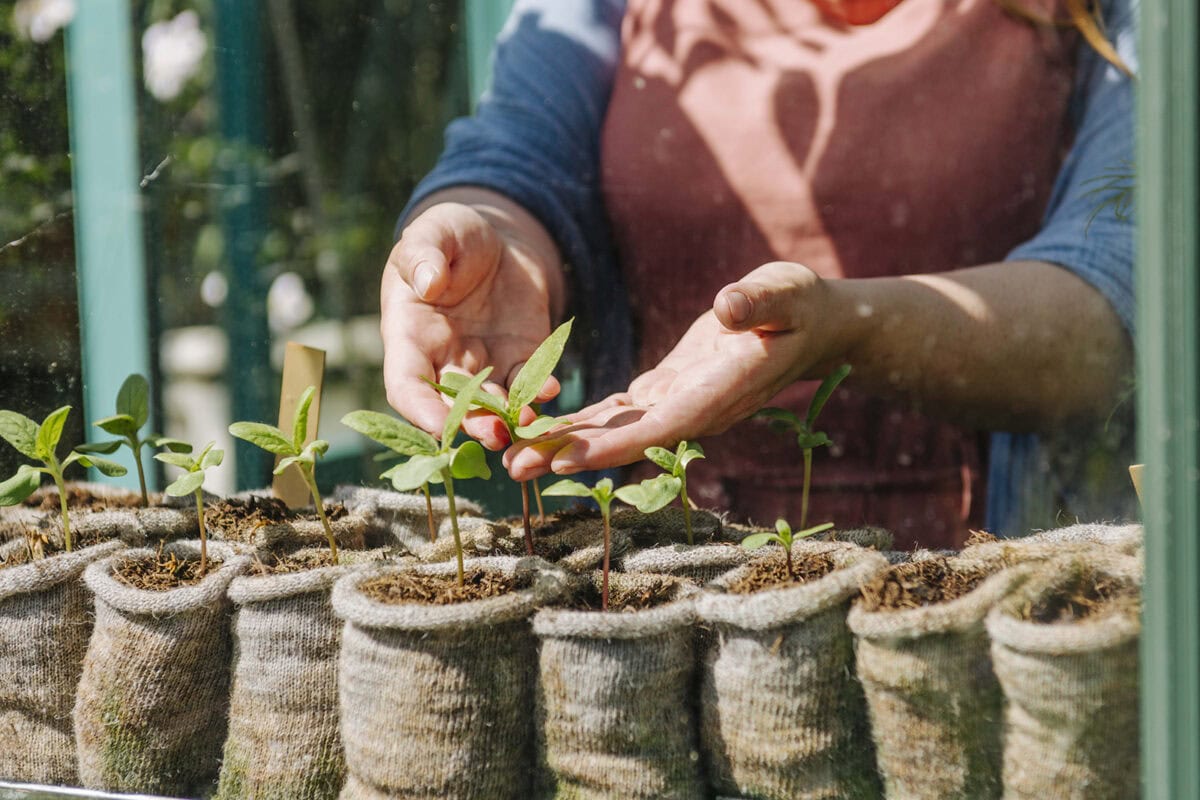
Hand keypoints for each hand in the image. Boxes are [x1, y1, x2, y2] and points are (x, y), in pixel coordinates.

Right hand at [382, 191, 565, 448]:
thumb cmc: (451, 236)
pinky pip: (529, 382)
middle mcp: (444, 360)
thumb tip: (428, 282)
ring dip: (509, 419)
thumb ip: (424, 254)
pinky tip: (551, 390)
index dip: (418, 409)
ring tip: (528, 424)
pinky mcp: (521, 358)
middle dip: (472, 424)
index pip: (405, 384)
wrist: (498, 240)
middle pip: (452, 405)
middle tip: (494, 435)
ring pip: (492, 404)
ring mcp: (485, 364)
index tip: (437, 426)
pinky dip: (540, 391)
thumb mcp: (433, 233)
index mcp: (410, 336)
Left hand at [504, 261, 852, 477]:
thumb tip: (729, 307)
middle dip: (571, 454)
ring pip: (616, 431)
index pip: (661, 426)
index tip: (567, 459)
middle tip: (514, 467)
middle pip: (626, 440)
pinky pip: (619, 413)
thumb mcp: (785, 293)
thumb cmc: (800, 305)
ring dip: (566, 444)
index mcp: (720, 390)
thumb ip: (758, 302)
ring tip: (513, 457)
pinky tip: (545, 429)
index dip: (614, 445)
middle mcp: (694, 409)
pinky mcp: (667, 391)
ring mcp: (678, 404)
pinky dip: (583, 422)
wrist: (809, 325)